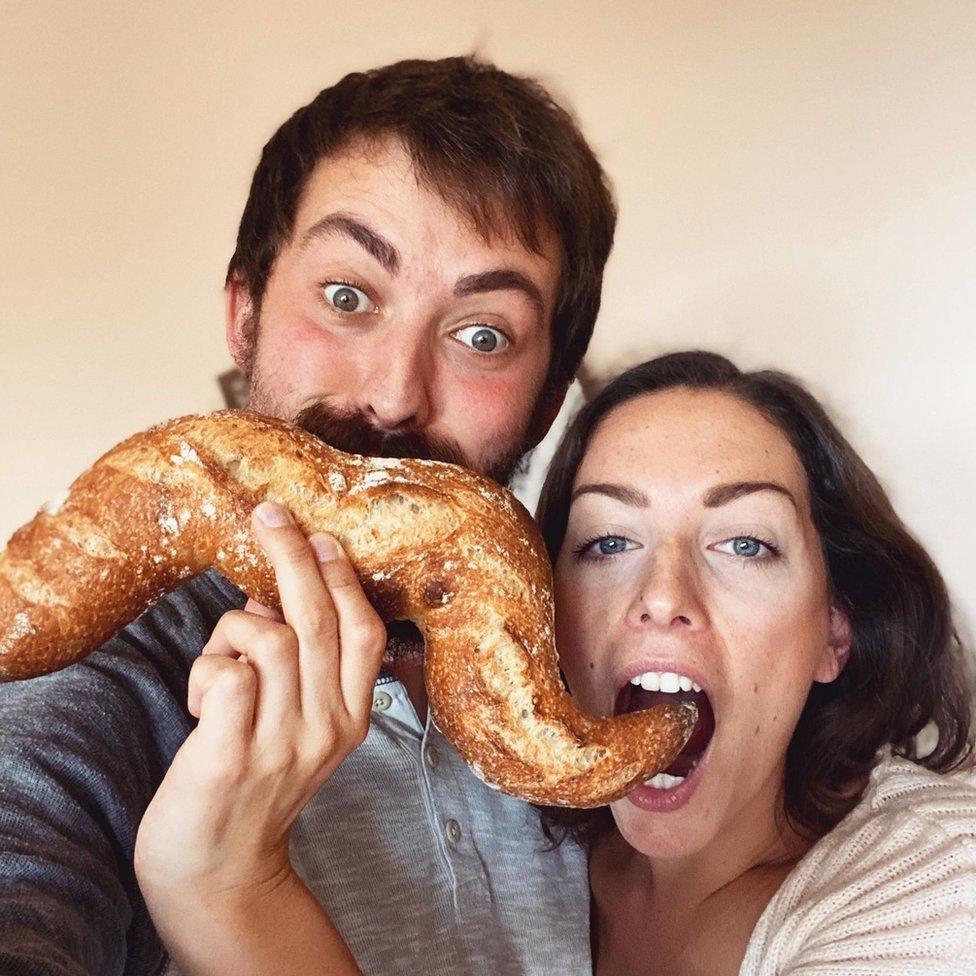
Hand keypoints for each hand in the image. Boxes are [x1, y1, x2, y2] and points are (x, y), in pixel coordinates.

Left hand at [134, 501, 386, 903]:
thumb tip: (273, 597)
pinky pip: (227, 675)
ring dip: (232, 630)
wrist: (219, 868)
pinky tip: (204, 699)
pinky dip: (209, 668)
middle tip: (270, 517)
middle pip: (318, 621)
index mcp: (352, 716)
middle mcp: (326, 727)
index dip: (342, 577)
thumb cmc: (255, 784)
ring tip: (219, 662)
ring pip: (268, 638)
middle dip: (293, 556)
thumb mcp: (300, 727)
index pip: (364, 631)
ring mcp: (282, 743)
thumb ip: (301, 667)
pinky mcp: (232, 757)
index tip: (319, 535)